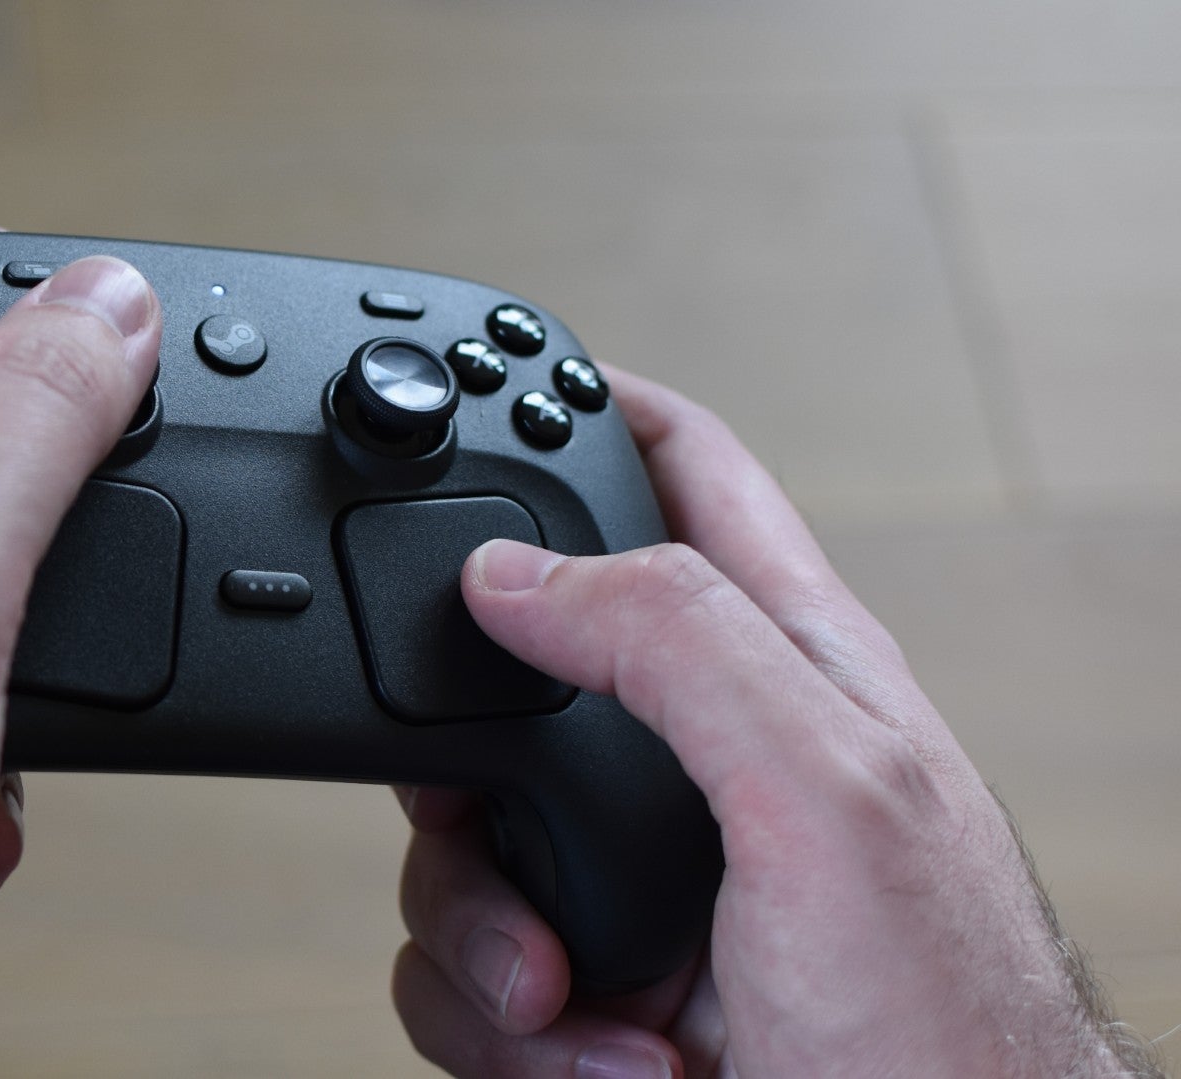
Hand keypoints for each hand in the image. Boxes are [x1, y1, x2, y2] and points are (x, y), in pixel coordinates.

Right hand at [392, 370, 1160, 1077]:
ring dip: (478, 934)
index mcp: (786, 668)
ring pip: (456, 846)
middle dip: (461, 762)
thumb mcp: (825, 797)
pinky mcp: (589, 989)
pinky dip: (500, 1028)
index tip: (485, 385)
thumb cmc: (951, 1036)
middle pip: (507, 679)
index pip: (681, 478)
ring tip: (570, 992)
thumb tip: (519, 570)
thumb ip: (680, 648)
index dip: (590, 408)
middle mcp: (698, 765)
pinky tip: (599, 1054)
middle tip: (491, 817)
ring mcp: (637, 884)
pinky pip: (464, 974)